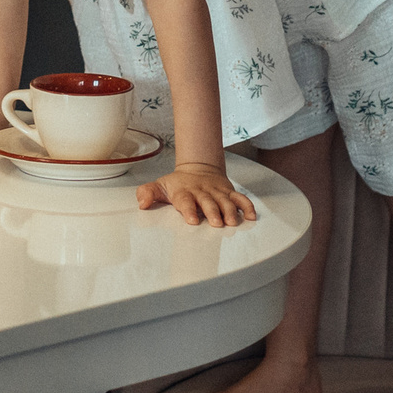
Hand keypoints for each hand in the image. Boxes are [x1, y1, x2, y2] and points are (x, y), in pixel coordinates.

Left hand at [137, 162, 257, 227]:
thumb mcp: (160, 186)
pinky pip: (240, 199)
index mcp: (184, 191)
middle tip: (216, 223)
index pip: (186, 200)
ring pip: (225, 201)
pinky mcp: (229, 193)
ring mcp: (217, 192)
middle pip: (208, 202)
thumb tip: (141, 203)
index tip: (191, 219)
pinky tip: (251, 216)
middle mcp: (202, 192)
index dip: (189, 209)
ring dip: (230, 211)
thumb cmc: (178, 185)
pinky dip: (247, 206)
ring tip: (232, 222)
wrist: (198, 169)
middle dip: (212, 212)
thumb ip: (148, 193)